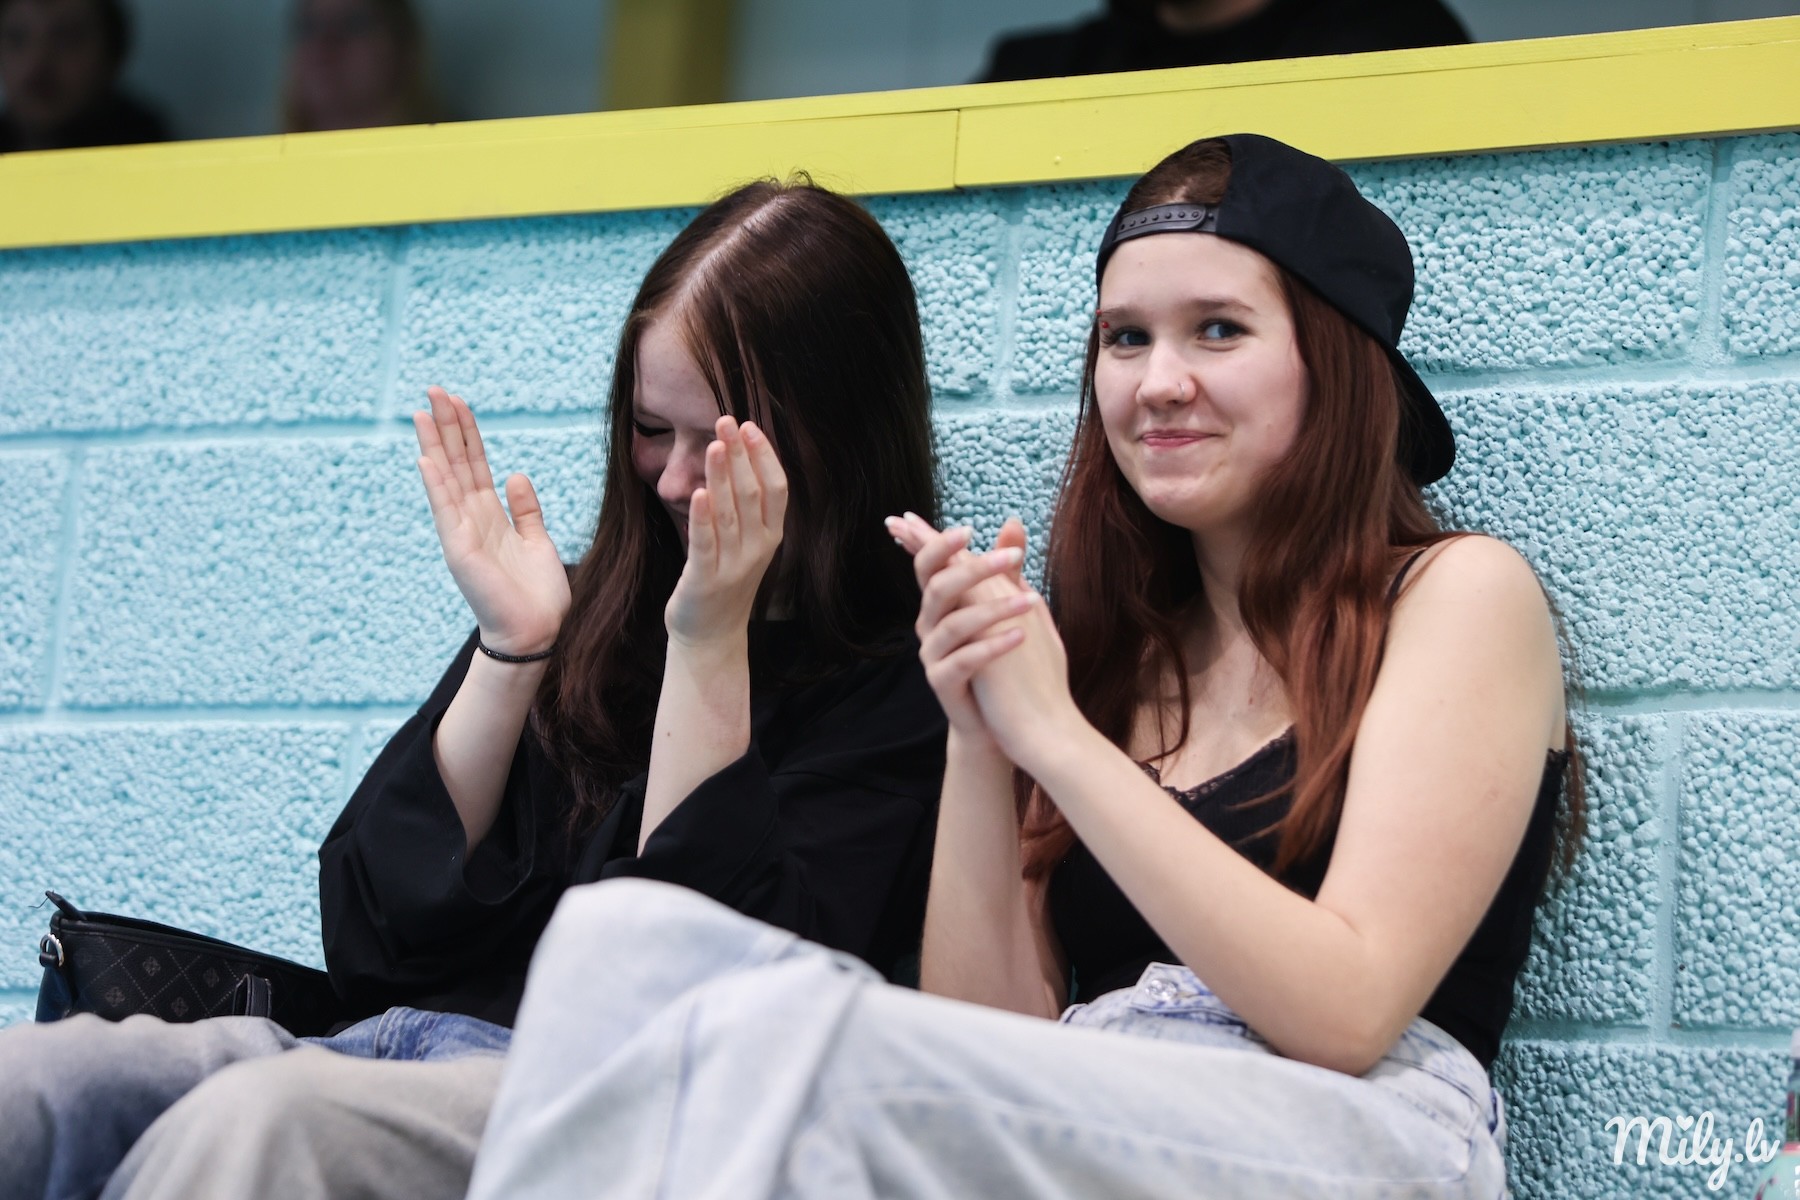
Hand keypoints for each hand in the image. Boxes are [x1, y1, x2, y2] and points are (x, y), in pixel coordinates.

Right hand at [414, 387, 570, 655]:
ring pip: (447, 479)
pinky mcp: (461, 551)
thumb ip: (526, 509)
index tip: (458, 401)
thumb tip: (517, 474)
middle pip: (457, 463)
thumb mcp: (538, 542)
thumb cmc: (537, 595)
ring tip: (423, 411)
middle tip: (434, 389)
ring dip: (435, 445)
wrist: (537, 634)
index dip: (467, 433)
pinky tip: (427, 459)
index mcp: (491, 516)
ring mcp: (463, 534)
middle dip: (446, 427)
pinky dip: (437, 485)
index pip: (475, 465)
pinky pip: (447, 511)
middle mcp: (472, 520)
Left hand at [664, 416, 787, 647]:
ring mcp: (734, 565)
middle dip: (740, 454)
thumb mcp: (746, 543)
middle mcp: (758, 548)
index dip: (764, 455)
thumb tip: (736, 458)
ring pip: (730, 512)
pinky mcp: (706, 579)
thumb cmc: (725, 582)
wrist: (711, 635)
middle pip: (752, 493)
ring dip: (723, 475)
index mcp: (771, 536)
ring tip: (715, 443)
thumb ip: (745, 508)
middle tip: (726, 420)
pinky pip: (706, 543)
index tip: (749, 426)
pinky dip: (703, 518)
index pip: (776, 488)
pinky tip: (699, 492)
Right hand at [891, 514, 1032, 752]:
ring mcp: (932, 655)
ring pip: (953, 625)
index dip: (938, 543)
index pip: (929, 565)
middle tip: (1011, 558)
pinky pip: (964, 661)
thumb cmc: (1000, 659)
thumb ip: (1004, 569)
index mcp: (939, 603)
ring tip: (1031, 602)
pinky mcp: (942, 683)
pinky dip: (993, 647)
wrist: (995, 718)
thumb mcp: (1004, 606)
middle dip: (973, 569)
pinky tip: (1021, 637)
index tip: (968, 528)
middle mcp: (929, 625)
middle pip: (938, 588)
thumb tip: (1013, 522)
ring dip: (994, 609)